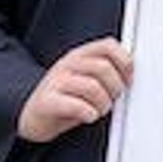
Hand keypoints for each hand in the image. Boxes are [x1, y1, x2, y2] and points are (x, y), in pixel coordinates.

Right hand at [16, 39, 132, 142]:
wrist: (31, 115)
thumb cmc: (64, 98)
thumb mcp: (85, 78)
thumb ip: (105, 71)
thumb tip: (132, 72)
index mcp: (80, 55)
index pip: (108, 45)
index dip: (124, 62)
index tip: (128, 79)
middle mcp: (67, 64)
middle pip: (104, 68)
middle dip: (115, 88)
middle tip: (111, 99)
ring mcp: (55, 82)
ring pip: (93, 87)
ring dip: (103, 104)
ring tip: (99, 110)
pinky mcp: (47, 101)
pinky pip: (77, 105)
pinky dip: (89, 113)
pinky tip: (88, 116)